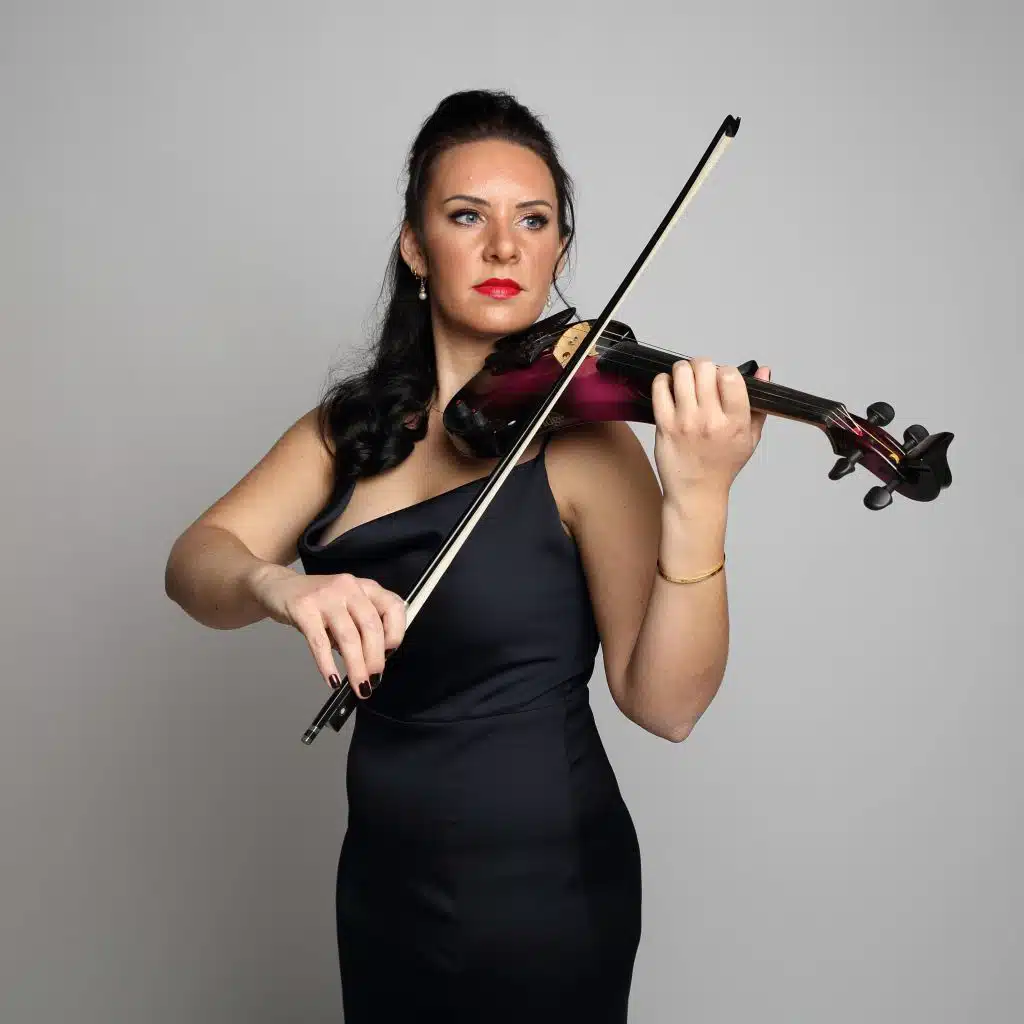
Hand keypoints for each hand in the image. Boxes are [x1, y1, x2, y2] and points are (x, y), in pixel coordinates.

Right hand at [248, 564, 405, 697]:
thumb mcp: (346, 606)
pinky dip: (327, 665)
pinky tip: (332, 680)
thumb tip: (374, 660)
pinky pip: (319, 642)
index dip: (396, 632)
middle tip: (374, 680)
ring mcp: (326, 596)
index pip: (393, 606)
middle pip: (371, 626)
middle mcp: (349, 587)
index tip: (390, 653)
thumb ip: (361, 626)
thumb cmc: (318, 601)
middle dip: (375, 658)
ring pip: (349, 636)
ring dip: (356, 667)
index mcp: (365, 587)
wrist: (278, 587)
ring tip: (359, 686)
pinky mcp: (303, 608)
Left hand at [651, 358, 770, 505]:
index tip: (722, 379)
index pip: (730, 376)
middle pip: (704, 368)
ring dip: (683, 370)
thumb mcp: (750, 437)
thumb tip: (764, 372)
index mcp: (736, 422)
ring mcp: (686, 422)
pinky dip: (663, 381)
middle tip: (702, 376)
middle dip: (703, 366)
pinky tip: (670, 388)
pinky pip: (660, 388)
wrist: (697, 492)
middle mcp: (710, 420)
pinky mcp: (665, 425)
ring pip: (681, 373)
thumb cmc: (723, 465)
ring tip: (686, 380)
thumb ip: (759, 404)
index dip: (725, 370)